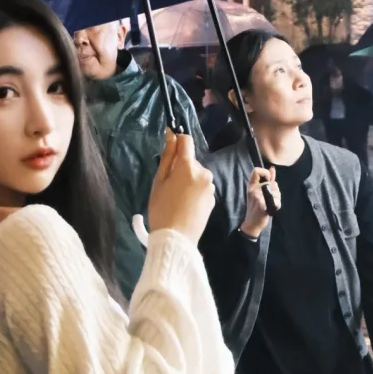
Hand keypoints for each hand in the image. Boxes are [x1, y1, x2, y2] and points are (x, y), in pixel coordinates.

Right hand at [148, 131, 214, 245]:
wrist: (176, 239)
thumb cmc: (162, 209)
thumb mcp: (159, 181)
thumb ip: (167, 156)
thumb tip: (171, 134)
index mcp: (188, 166)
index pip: (186, 140)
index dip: (176, 141)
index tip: (168, 150)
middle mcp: (204, 172)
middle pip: (191, 160)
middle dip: (180, 167)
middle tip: (167, 186)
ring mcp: (210, 186)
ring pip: (196, 174)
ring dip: (188, 179)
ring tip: (176, 198)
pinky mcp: (213, 199)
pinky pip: (201, 187)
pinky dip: (194, 191)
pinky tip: (186, 205)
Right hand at [240, 165, 279, 239]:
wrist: (252, 223)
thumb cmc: (256, 206)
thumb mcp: (259, 191)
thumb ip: (267, 179)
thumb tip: (272, 168)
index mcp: (251, 185)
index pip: (256, 170)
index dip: (265, 173)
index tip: (268, 180)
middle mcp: (253, 190)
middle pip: (272, 182)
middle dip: (275, 190)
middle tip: (270, 197)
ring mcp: (257, 197)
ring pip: (276, 191)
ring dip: (277, 198)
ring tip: (271, 203)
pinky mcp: (263, 205)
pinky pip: (276, 201)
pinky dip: (277, 205)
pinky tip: (272, 208)